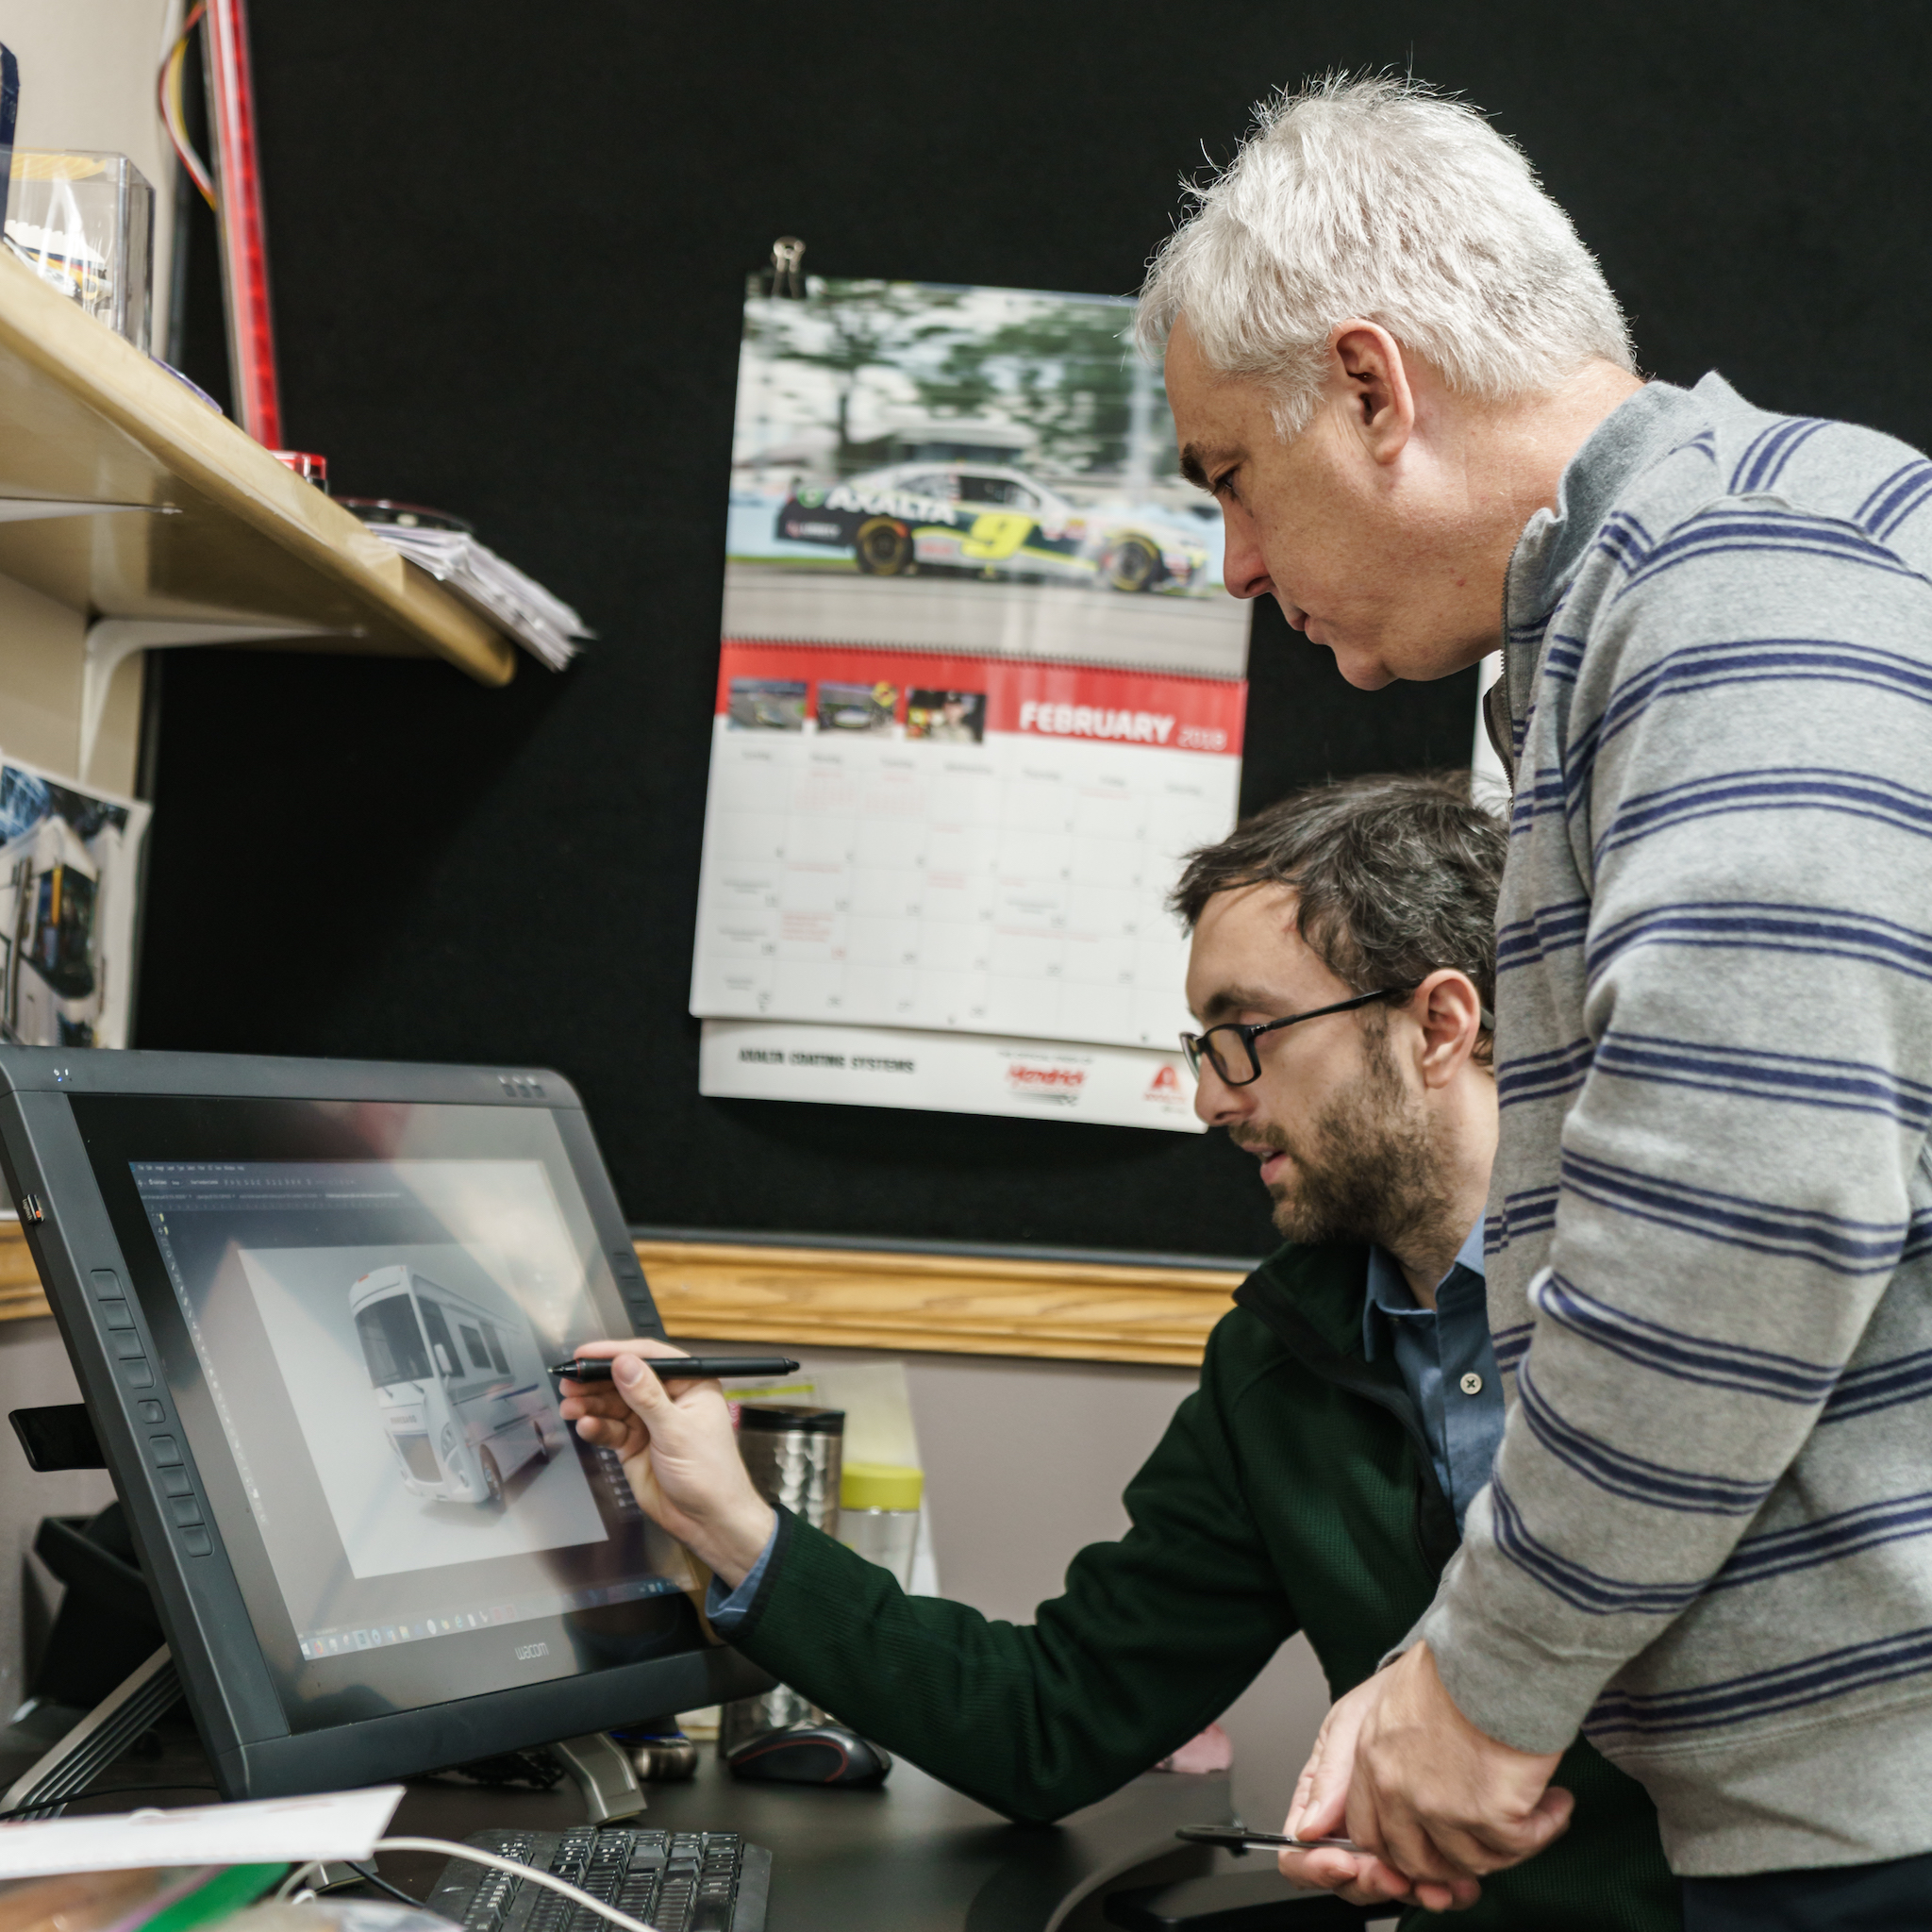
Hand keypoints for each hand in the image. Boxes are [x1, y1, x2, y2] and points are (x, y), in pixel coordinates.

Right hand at [556, 1338, 774, 1583]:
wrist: (708, 1522)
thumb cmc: (710, 1474)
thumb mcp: (676, 1431)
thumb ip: (647, 1397)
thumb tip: (624, 1362)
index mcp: (691, 1384)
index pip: (650, 1357)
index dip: (616, 1353)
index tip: (585, 1354)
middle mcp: (669, 1398)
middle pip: (625, 1379)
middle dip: (596, 1381)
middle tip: (568, 1381)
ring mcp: (650, 1422)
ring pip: (613, 1404)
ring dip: (590, 1404)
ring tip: (570, 1406)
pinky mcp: (635, 1445)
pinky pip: (610, 1429)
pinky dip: (596, 1427)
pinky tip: (585, 1426)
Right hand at [1279, 1676, 1480, 1914]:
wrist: (1436, 1690)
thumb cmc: (1387, 1703)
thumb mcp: (1349, 1727)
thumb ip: (1328, 1778)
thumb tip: (1305, 1828)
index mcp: (1320, 1801)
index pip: (1298, 1852)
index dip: (1316, 1866)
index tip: (1343, 1861)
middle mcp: (1351, 1828)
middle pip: (1345, 1881)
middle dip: (1369, 1883)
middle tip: (1394, 1875)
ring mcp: (1390, 1841)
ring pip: (1388, 1889)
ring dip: (1410, 1892)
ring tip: (1433, 1882)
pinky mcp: (1428, 1848)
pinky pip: (1430, 1886)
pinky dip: (1444, 1890)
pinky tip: (1456, 1880)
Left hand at [1343, 1643, 1571, 1889]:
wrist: (1497, 1646)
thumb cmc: (1459, 1661)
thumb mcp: (1398, 1698)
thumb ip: (1391, 1751)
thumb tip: (1412, 1795)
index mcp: (1370, 1757)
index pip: (1369, 1833)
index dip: (1404, 1849)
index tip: (1436, 1844)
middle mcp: (1397, 1788)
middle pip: (1416, 1861)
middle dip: (1455, 1860)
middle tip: (1489, 1842)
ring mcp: (1440, 1807)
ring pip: (1473, 1861)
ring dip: (1508, 1844)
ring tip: (1535, 1812)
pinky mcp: (1488, 1814)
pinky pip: (1519, 1846)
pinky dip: (1545, 1828)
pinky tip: (1557, 1803)